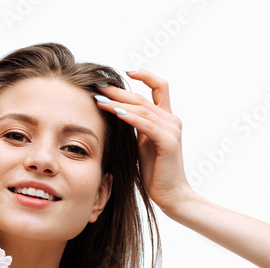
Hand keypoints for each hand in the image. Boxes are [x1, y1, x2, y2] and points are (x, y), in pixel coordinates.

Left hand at [93, 69, 198, 213]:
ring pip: (142, 108)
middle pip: (142, 97)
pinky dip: (130, 117)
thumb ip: (136, 127)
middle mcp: (171, 120)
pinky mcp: (168, 142)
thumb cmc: (155, 172)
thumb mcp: (142, 144)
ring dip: (118, 103)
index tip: (125, 71)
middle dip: (118, 90)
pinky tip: (115, 113)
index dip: (145, 75)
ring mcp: (172, 130)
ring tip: (99, 100)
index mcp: (167, 118)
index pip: (159, 86)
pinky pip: (146, 125)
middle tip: (97, 85)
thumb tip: (118, 113)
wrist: (170, 194)